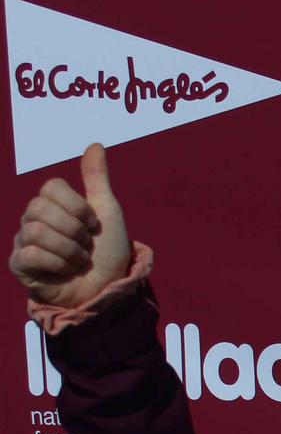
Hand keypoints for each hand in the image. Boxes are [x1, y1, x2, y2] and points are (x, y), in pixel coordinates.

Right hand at [10, 143, 131, 306]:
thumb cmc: (107, 253)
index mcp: (52, 204)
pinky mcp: (20, 264)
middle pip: (41, 208)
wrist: (107, 289)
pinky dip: (58, 264)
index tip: (93, 224)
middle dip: (74, 230)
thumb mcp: (107, 212)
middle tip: (86, 245)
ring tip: (79, 260)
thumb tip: (95, 144)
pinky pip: (30, 253)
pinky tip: (66, 271)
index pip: (51, 187)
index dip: (77, 206)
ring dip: (69, 250)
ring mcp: (24, 241)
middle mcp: (33, 219)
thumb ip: (97, 179)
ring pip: (37, 231)